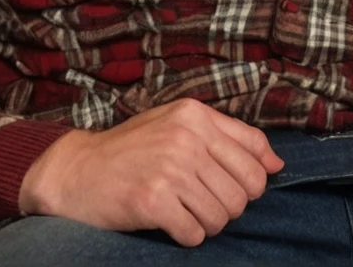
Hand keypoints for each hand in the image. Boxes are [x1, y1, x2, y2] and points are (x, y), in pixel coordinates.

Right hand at [18, 97, 284, 245]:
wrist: (75, 171)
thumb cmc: (131, 150)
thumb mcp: (179, 126)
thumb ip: (231, 137)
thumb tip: (277, 164)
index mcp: (195, 115)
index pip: (255, 155)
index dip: (252, 181)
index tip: (230, 187)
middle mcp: (185, 138)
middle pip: (243, 191)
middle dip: (229, 206)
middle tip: (202, 204)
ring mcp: (169, 169)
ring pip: (223, 215)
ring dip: (208, 224)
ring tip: (185, 214)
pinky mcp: (152, 200)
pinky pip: (195, 233)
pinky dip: (188, 236)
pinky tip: (171, 224)